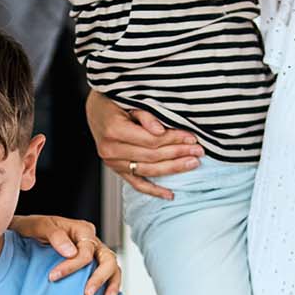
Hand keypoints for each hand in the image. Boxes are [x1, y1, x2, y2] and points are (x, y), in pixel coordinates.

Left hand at [8, 214, 123, 294]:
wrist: (27, 232)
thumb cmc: (35, 227)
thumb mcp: (40, 225)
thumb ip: (55, 235)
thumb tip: (71, 252)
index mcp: (82, 229)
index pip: (86, 250)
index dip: (72, 266)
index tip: (54, 276)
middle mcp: (92, 241)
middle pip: (107, 258)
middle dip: (99, 278)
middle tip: (87, 294)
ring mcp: (95, 253)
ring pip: (112, 267)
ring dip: (111, 284)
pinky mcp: (92, 265)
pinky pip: (108, 274)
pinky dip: (109, 285)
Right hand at [83, 91, 202, 199]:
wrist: (96, 109)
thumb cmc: (114, 100)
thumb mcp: (129, 99)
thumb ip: (145, 115)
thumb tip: (160, 130)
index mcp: (113, 130)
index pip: (151, 140)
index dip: (173, 140)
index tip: (191, 137)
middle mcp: (110, 150)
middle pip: (151, 156)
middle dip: (178, 153)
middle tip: (198, 151)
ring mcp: (112, 163)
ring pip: (147, 171)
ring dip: (172, 168)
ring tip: (192, 164)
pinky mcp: (116, 170)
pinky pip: (136, 183)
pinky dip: (153, 190)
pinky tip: (169, 194)